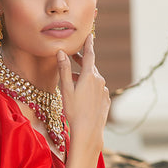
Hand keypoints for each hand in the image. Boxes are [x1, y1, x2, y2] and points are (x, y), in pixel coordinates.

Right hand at [57, 34, 109, 153]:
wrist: (89, 131)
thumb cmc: (74, 111)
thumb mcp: (66, 89)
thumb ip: (64, 69)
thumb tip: (61, 53)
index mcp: (89, 75)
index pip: (89, 54)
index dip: (88, 44)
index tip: (89, 35)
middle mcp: (100, 81)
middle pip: (90, 67)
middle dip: (81, 62)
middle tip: (73, 58)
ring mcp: (104, 91)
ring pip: (94, 79)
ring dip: (84, 77)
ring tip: (72, 82)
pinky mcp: (106, 100)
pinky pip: (98, 90)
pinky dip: (90, 88)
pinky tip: (83, 96)